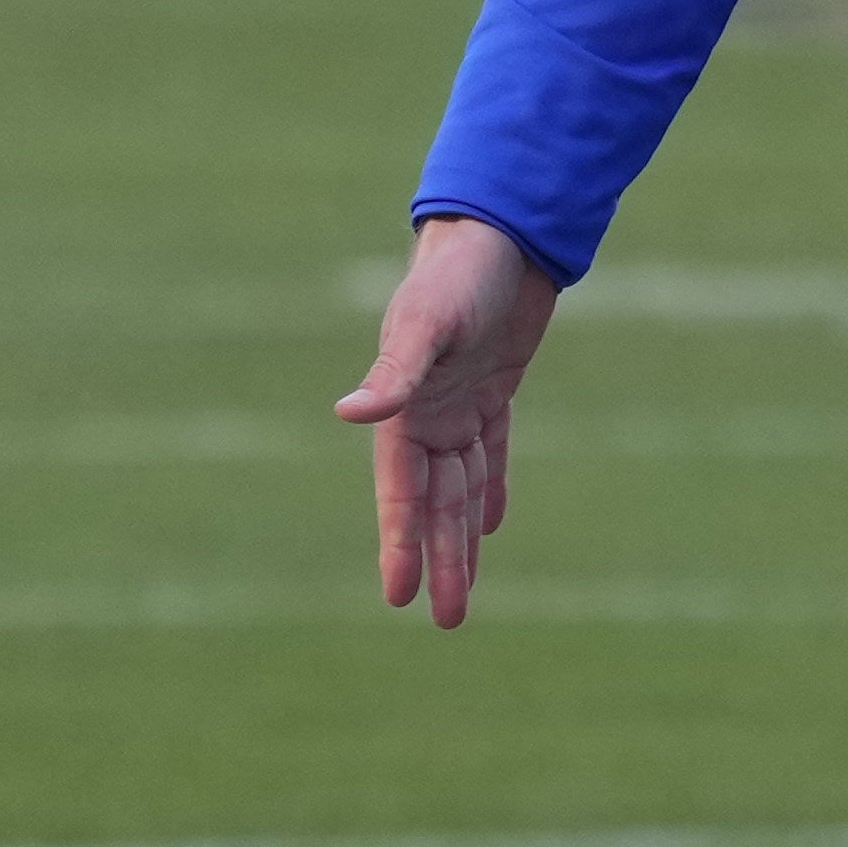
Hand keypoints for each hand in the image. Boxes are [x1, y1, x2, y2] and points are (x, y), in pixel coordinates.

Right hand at [341, 213, 565, 627]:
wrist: (499, 226)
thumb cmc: (458, 274)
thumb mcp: (424, 325)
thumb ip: (392, 374)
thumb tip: (348, 415)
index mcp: (406, 409)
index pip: (403, 493)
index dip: (402, 544)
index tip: (400, 598)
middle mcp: (429, 411)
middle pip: (434, 502)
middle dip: (439, 559)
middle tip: (447, 620)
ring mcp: (460, 399)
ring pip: (461, 484)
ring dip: (462, 536)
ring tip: (464, 589)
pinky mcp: (494, 384)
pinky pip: (489, 447)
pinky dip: (488, 483)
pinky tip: (490, 521)